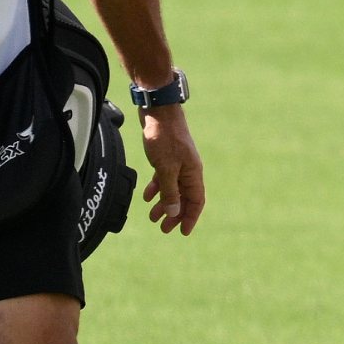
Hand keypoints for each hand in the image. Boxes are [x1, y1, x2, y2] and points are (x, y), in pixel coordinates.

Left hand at [136, 105, 203, 235]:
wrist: (158, 111)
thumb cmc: (165, 138)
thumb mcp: (166, 169)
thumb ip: (170, 192)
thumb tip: (174, 213)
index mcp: (193, 173)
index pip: (196, 201)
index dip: (190, 218)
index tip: (183, 232)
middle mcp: (188, 170)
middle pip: (184, 198)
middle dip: (174, 215)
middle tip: (163, 228)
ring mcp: (177, 163)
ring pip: (172, 190)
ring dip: (163, 204)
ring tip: (152, 217)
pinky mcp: (166, 157)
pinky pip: (164, 178)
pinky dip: (156, 188)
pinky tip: (146, 196)